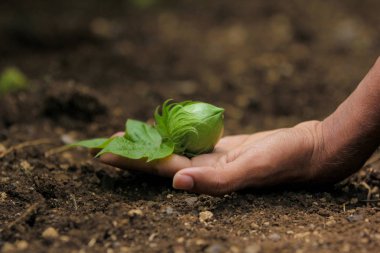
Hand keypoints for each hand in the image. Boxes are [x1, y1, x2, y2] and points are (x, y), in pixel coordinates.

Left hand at [99, 120, 328, 194]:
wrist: (309, 149)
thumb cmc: (286, 159)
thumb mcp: (253, 167)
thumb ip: (217, 180)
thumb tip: (177, 182)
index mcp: (207, 178)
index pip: (160, 170)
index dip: (133, 161)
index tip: (105, 152)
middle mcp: (206, 171)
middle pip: (162, 161)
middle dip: (134, 153)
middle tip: (107, 142)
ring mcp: (214, 159)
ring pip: (175, 150)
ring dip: (151, 143)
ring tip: (128, 134)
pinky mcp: (223, 148)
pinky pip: (193, 140)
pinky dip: (176, 134)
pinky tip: (163, 128)